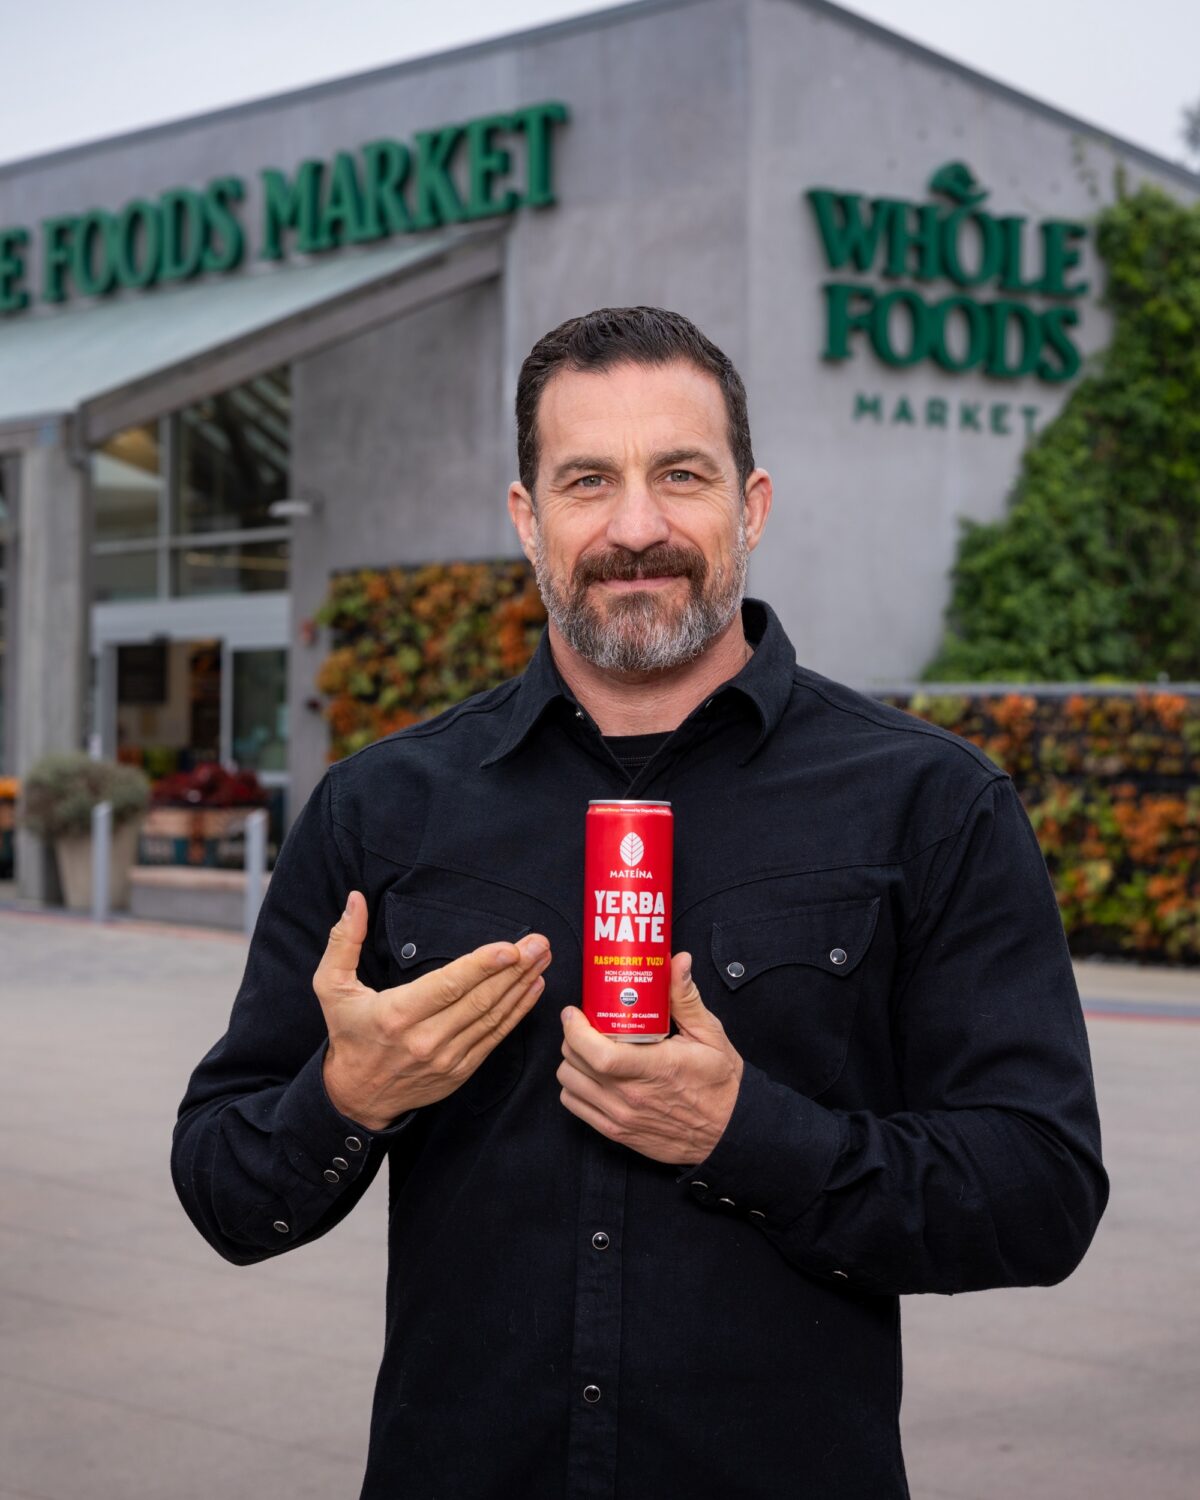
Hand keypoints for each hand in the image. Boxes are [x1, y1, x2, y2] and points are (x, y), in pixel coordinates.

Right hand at [315, 890, 550, 1130]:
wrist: (356, 1096)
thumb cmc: (348, 1033)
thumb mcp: (330, 986)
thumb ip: (344, 941)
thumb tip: (355, 900)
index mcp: (395, 1014)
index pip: (447, 986)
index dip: (482, 967)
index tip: (510, 948)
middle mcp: (425, 1039)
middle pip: (479, 1000)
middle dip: (514, 970)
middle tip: (539, 944)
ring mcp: (447, 1058)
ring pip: (492, 1018)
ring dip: (521, 987)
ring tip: (542, 960)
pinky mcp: (461, 1071)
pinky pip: (495, 1038)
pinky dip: (517, 1013)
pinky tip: (533, 989)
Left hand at [557, 953, 742, 1164]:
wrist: (729, 1132)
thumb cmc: (720, 1084)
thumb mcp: (710, 1035)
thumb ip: (687, 998)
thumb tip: (678, 961)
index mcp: (654, 1068)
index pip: (598, 1054)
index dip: (575, 1030)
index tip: (574, 1013)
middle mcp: (632, 1096)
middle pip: (575, 1064)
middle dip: (572, 1037)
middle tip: (585, 1024)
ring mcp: (621, 1117)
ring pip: (569, 1085)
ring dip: (572, 1062)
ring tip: (589, 1049)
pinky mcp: (617, 1132)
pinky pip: (576, 1107)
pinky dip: (575, 1088)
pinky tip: (592, 1075)